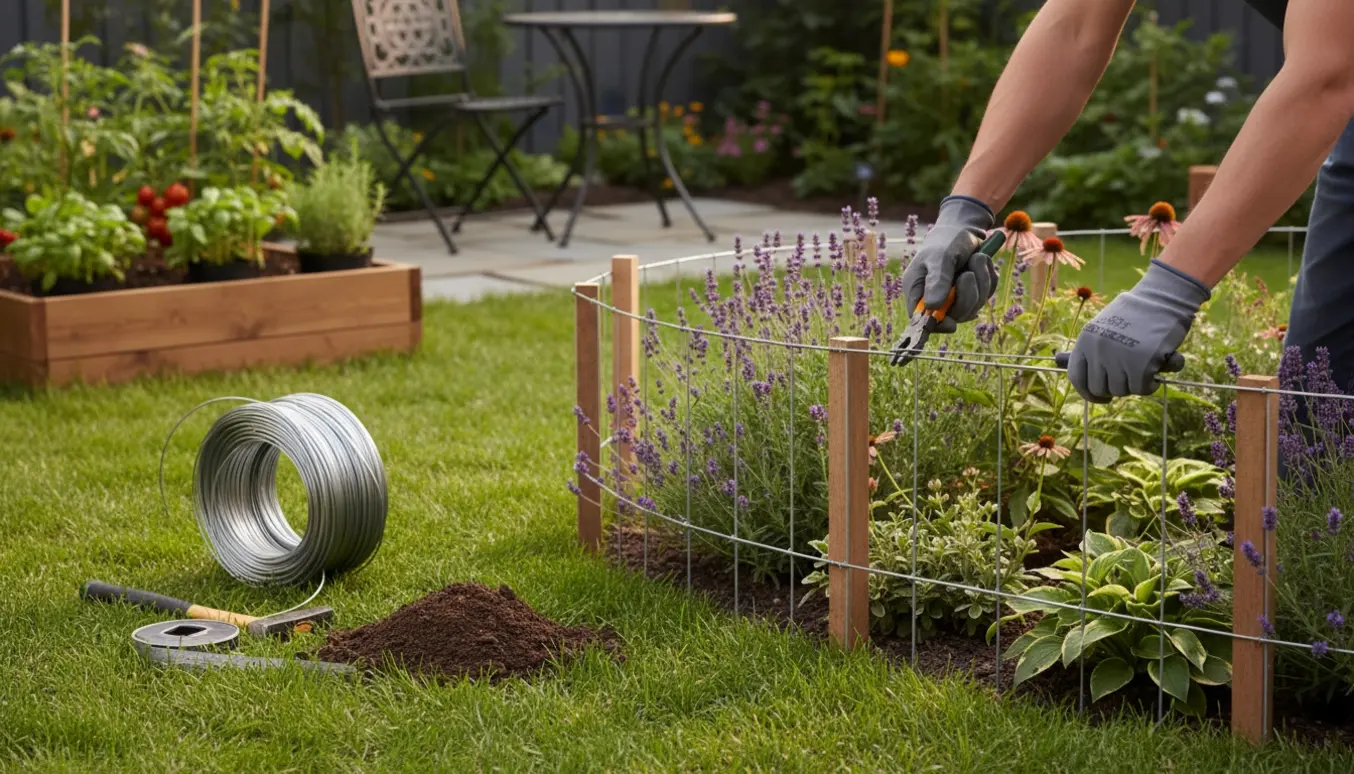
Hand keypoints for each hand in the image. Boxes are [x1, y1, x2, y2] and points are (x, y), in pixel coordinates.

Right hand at [902, 195, 997, 332]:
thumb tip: (933, 307)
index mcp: (918, 291)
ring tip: (977, 259)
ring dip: (981, 282)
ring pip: (974, 307)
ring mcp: (956, 297)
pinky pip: (986, 295)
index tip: (951, 322)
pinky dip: (988, 278)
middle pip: (953, 317)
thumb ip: (937, 281)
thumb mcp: (940, 257)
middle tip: (967, 274)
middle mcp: (935, 298)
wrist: (965, 228)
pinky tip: (982, 263)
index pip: (921, 320)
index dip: (936, 325)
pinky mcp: (973, 292)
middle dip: (966, 297)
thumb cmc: (946, 240)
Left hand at [1067, 260, 1209, 402]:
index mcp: (1086, 341)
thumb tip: (1065, 367)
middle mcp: (1098, 351)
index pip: (1077, 377)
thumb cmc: (1137, 313)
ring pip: (1121, 390)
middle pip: (1099, 388)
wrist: (1163, 297)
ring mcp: (1118, 358)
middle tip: (1129, 380)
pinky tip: (1156, 370)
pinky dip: (1150, 384)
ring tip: (1144, 367)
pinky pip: (1142, 389)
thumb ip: (1092, 349)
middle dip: (1115, 388)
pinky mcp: (1141, 365)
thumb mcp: (1104, 326)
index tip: (1101, 397)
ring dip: (1134, 384)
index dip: (1088, 392)